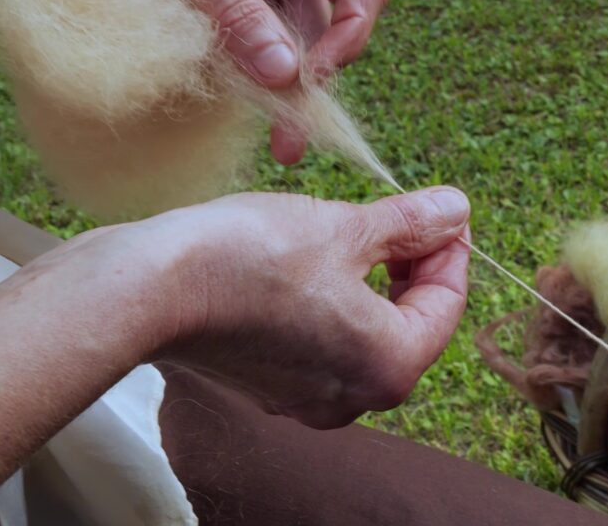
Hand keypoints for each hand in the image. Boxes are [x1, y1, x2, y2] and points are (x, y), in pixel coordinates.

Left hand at [145, 0, 389, 164]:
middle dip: (312, 83)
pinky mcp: (239, 6)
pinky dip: (253, 78)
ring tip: (283, 142)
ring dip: (284, 91)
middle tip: (294, 137)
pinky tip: (248, 111)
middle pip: (328, 26)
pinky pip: (259, 48)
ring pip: (293, 45)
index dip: (351, 33)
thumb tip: (284, 76)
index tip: (312, 76)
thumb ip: (239, 11)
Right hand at [149, 188, 470, 428]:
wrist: (148, 291)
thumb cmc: (251, 258)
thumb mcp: (346, 228)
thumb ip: (412, 224)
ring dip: (378, 282)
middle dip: (415, 267)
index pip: (447, 303)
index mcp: (390, 366)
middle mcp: (357, 397)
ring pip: (371, 333)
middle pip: (413, 323)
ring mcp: (312, 398)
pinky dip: (340, 303)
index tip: (444, 210)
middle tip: (407, 216)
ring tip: (365, 232)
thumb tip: (458, 209)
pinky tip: (324, 263)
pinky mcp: (275, 385)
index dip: (451, 248)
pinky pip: (330, 343)